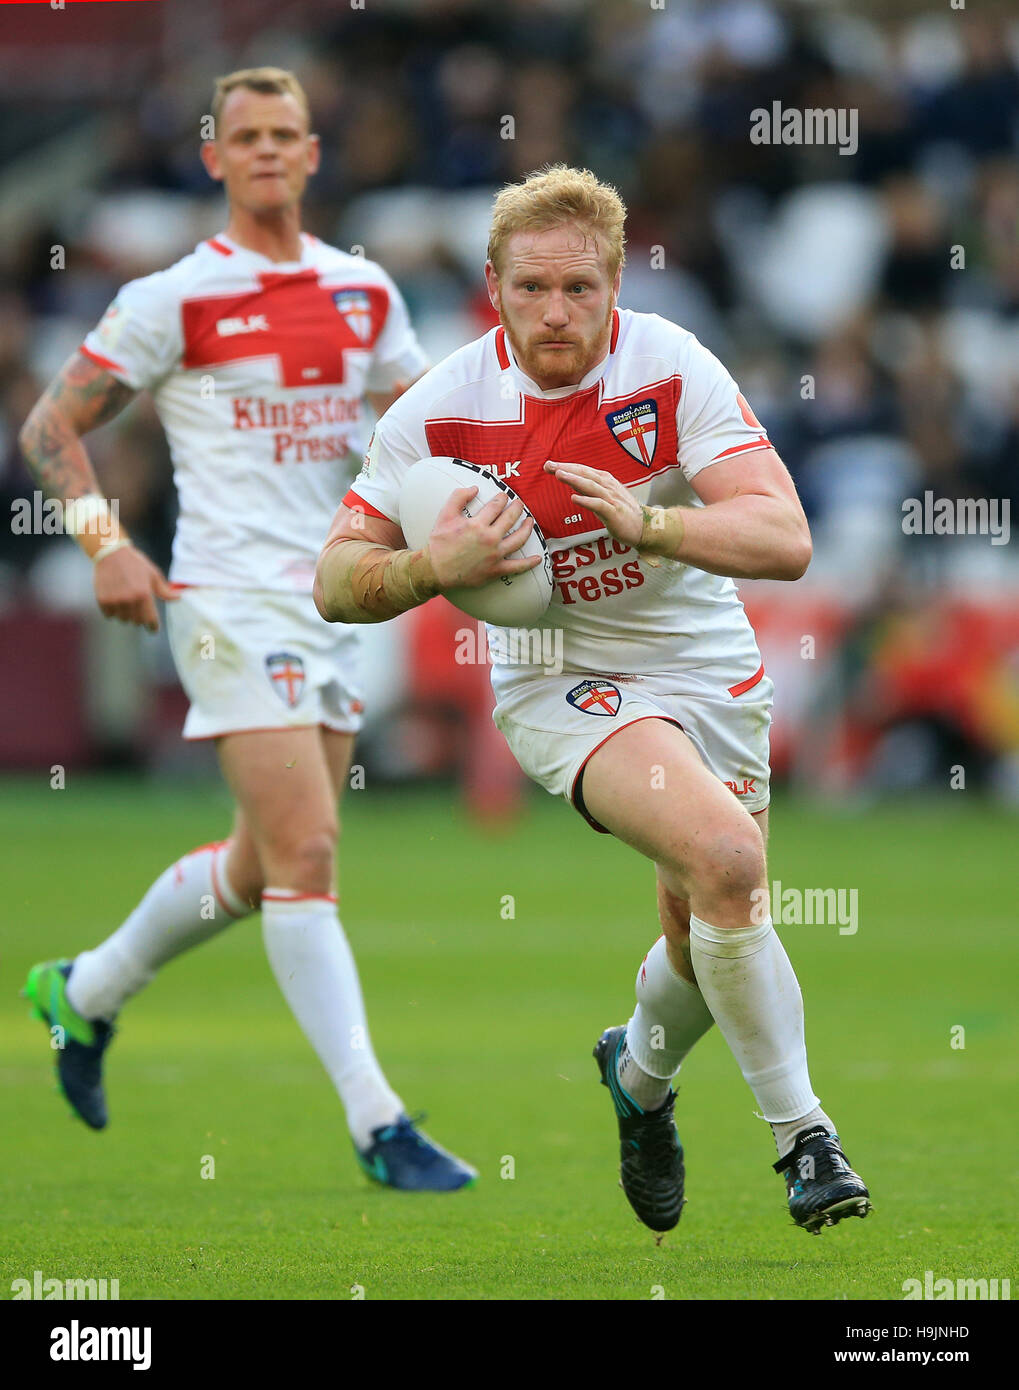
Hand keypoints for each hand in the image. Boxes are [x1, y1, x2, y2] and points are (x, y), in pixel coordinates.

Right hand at [93, 545, 178, 632]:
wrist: (110, 553)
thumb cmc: (135, 563)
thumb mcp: (153, 575)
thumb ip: (164, 591)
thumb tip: (178, 598)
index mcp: (144, 594)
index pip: (150, 619)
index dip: (152, 626)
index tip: (153, 629)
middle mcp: (129, 599)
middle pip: (136, 621)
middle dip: (139, 618)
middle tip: (138, 609)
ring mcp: (115, 600)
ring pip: (123, 619)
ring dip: (125, 614)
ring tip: (125, 601)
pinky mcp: (103, 600)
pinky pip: (109, 615)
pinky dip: (113, 611)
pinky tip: (115, 600)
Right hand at [425, 485, 542, 589]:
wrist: (436, 570)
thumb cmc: (440, 543)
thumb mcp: (445, 515)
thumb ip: (458, 497)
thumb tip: (475, 488)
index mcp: (478, 524)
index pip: (496, 506)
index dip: (502, 498)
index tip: (504, 496)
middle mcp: (489, 538)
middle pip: (510, 519)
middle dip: (517, 508)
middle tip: (520, 504)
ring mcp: (495, 555)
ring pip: (518, 539)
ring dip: (527, 529)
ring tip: (530, 522)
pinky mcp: (496, 570)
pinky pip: (517, 567)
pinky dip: (529, 563)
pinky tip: (538, 558)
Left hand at [544, 460, 645, 545]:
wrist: (646, 527)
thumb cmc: (624, 513)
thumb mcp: (605, 498)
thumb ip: (590, 491)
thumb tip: (573, 485)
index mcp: (606, 481)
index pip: (583, 470)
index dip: (567, 466)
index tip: (550, 465)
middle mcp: (608, 486)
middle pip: (584, 474)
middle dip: (566, 468)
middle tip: (549, 465)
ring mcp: (612, 499)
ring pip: (590, 486)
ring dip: (574, 479)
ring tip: (559, 474)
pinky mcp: (614, 512)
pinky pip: (598, 505)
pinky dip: (586, 501)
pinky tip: (574, 498)